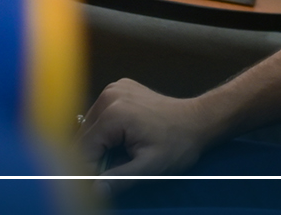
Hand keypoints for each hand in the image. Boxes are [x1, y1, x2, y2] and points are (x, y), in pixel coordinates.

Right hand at [77, 78, 215, 177]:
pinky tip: (122, 138)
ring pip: (90, 125)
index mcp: (113, 113)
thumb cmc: (177, 143)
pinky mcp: (119, 88)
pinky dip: (105, 130)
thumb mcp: (150, 167)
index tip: (94, 185)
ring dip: (98, 144)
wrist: (197, 120)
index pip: (83, 148)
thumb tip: (94, 191)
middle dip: (92, 156)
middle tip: (110, 172)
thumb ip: (120, 179)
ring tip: (119, 154)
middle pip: (84, 135)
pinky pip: (100, 114)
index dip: (87, 170)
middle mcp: (109, 96)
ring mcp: (114, 89)